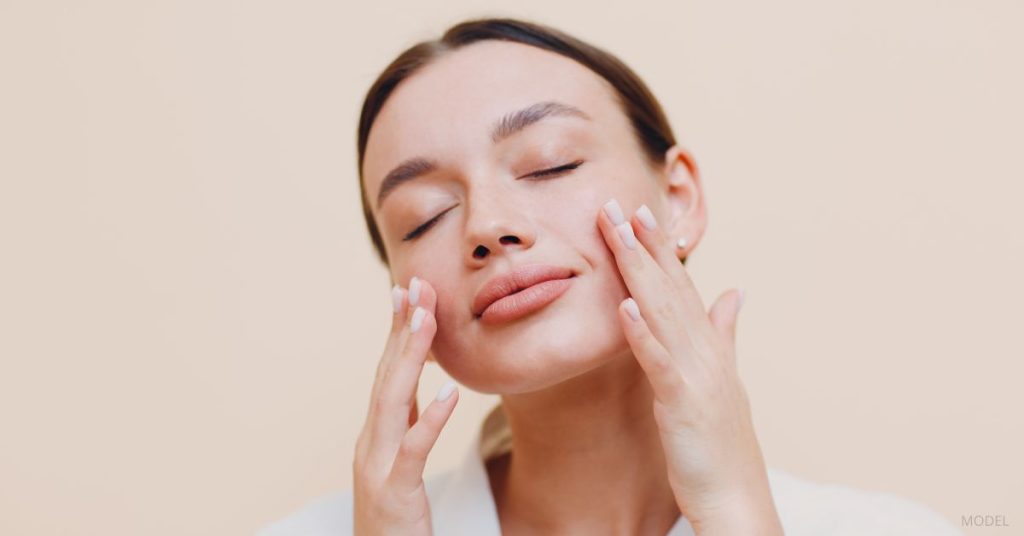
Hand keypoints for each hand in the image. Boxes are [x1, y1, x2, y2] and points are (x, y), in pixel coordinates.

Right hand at [353, 277, 458, 535]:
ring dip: (409, 357)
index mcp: (375, 436)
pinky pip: (413, 451)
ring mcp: (377, 467)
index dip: (396, 332)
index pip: (386, 374)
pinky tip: (451, 393)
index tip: (406, 292)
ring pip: (393, 402)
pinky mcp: (394, 492)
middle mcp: (370, 444)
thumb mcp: (401, 467)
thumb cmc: (394, 522)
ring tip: (427, 319)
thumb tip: (426, 393)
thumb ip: (409, 429)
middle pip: (386, 376)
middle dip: (401, 329)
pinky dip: (431, 419)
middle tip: (415, 284)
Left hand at [597, 198, 782, 534]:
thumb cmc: (722, 443)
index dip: (660, 248)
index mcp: (709, 345)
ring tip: (620, 233)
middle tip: (619, 204)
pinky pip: (658, 362)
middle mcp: (705, 350)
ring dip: (640, 271)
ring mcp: (696, 374)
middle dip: (644, 244)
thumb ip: (726, 332)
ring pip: (663, 311)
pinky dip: (642, 332)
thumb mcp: (724, 380)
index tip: (639, 213)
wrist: (736, 497)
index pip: (681, 285)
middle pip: (670, 287)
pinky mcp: (682, 401)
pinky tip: (623, 306)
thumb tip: (734, 292)